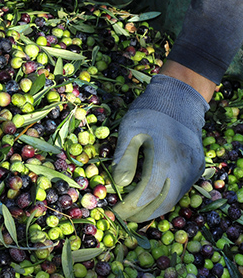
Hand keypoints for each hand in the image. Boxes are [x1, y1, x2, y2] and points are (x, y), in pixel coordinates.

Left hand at [111, 74, 208, 221]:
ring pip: (175, 198)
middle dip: (142, 214)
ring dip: (155, 208)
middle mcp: (183, 167)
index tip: (116, 210)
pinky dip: (166, 197)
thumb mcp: (130, 130)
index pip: (146, 194)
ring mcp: (194, 168)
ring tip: (136, 211)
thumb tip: (120, 183)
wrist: (178, 98)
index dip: (130, 207)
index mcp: (164, 158)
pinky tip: (152, 198)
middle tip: (124, 216)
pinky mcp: (197, 167)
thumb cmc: (149, 113)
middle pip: (163, 202)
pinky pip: (182, 189)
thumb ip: (124, 157)